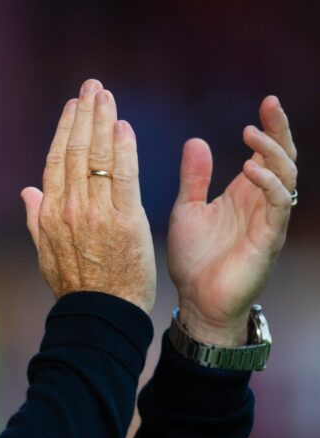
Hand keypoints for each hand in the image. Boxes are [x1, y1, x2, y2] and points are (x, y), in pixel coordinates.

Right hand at [22, 79, 155, 312]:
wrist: (100, 314)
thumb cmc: (75, 286)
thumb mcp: (45, 253)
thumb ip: (35, 218)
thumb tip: (27, 191)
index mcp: (49, 214)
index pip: (56, 161)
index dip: (65, 130)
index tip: (74, 107)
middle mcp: (69, 208)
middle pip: (76, 150)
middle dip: (85, 114)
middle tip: (93, 87)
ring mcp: (96, 213)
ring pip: (99, 157)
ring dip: (105, 121)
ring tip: (108, 97)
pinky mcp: (125, 220)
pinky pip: (124, 176)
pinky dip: (125, 149)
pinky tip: (125, 127)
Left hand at [168, 96, 296, 344]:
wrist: (196, 301)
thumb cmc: (194, 259)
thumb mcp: (187, 209)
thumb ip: (194, 178)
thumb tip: (197, 140)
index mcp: (244, 193)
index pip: (265, 153)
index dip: (269, 128)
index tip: (266, 101)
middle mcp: (261, 203)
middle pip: (283, 158)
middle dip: (279, 130)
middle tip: (270, 105)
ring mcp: (268, 220)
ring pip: (285, 177)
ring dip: (272, 153)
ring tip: (251, 135)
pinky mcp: (268, 239)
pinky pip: (277, 205)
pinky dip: (267, 183)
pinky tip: (250, 169)